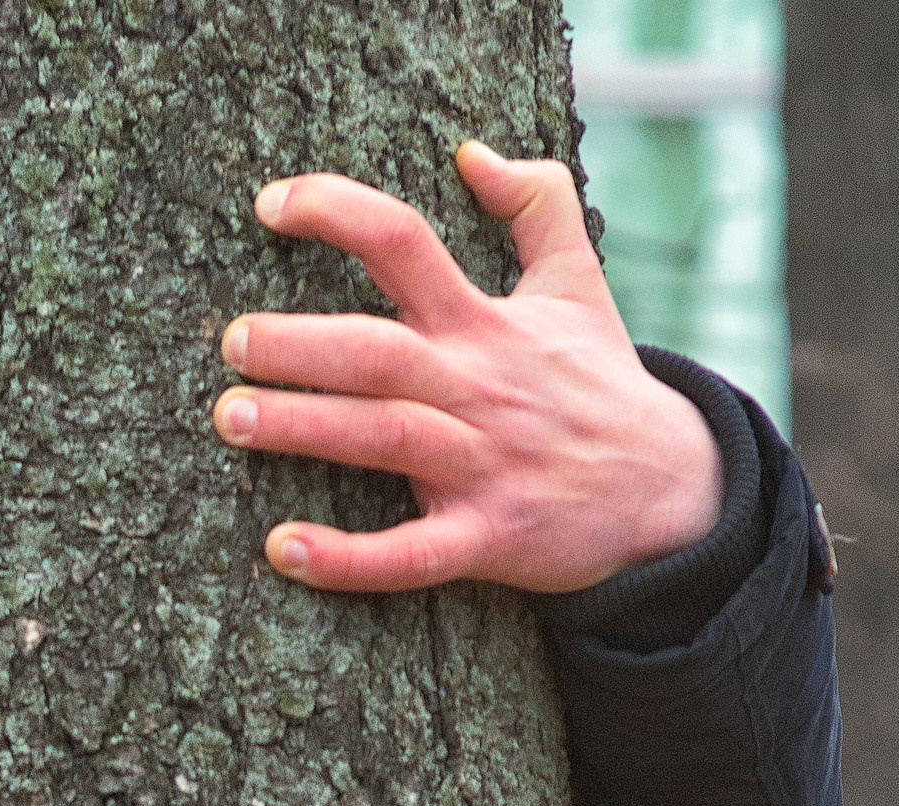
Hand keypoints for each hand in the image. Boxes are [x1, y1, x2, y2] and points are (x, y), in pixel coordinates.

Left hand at [213, 141, 723, 593]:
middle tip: (230, 343)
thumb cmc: (597, 383)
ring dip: (303, 428)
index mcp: (484, 323)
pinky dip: (348, 558)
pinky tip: (283, 549)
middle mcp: (475, 386)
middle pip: (378, 352)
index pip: (406, 244)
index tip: (271, 204)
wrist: (667, 486)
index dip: (339, 213)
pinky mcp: (485, 536)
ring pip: (384, 438)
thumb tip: (474, 154)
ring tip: (231, 420)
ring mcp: (480, 463)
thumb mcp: (580, 283)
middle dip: (298, 344)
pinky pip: (409, 554)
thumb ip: (537, 206)